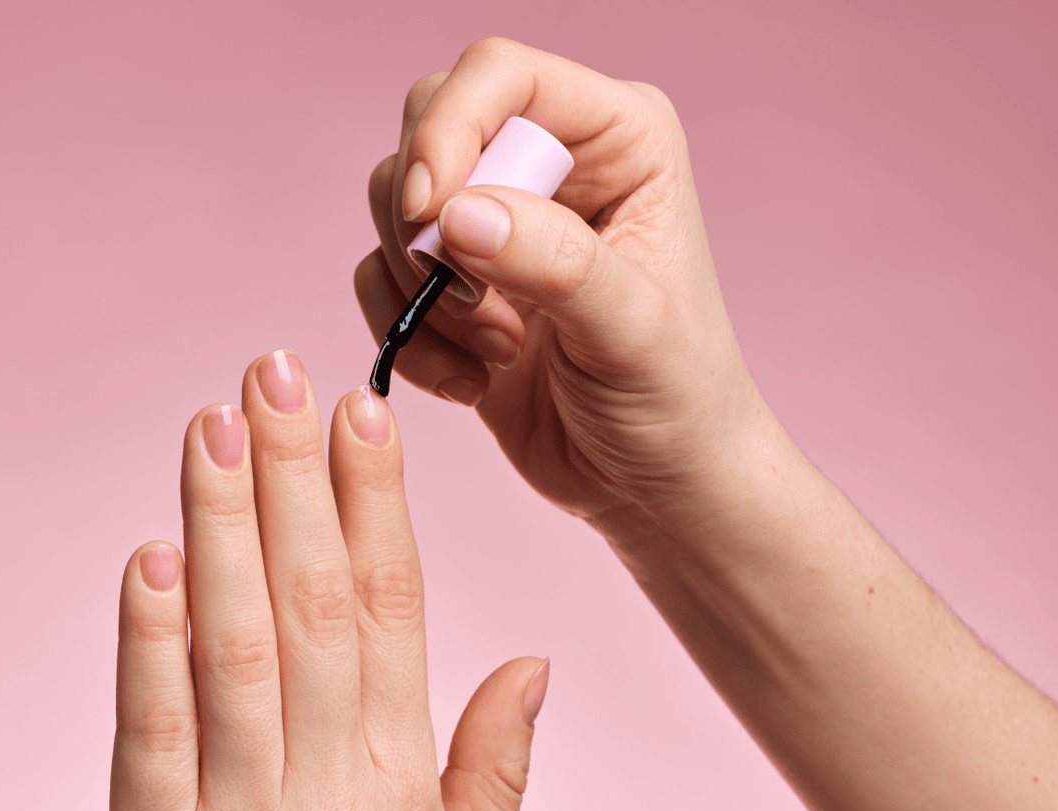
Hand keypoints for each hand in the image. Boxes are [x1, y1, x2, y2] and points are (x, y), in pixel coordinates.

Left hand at [103, 351, 549, 810]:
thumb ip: (498, 765)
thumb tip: (530, 657)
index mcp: (403, 783)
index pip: (394, 609)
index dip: (377, 502)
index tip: (363, 410)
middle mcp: (326, 786)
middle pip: (311, 600)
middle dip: (295, 475)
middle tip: (275, 367)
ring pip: (233, 642)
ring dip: (223, 524)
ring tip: (213, 421)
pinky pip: (152, 729)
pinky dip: (148, 637)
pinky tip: (149, 554)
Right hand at [354, 38, 765, 529]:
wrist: (656, 487)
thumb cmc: (676, 401)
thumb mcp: (630, 330)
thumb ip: (552, 262)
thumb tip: (453, 215)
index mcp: (618, 137)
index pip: (499, 76)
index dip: (449, 130)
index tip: (431, 215)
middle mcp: (552, 163)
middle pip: (429, 126)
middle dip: (425, 220)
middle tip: (473, 302)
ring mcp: (497, 223)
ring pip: (395, 204)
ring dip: (422, 289)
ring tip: (497, 350)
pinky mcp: (455, 286)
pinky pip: (380, 277)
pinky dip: (407, 335)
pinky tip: (473, 383)